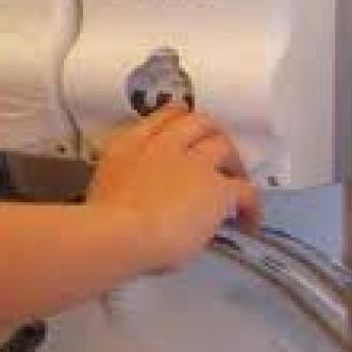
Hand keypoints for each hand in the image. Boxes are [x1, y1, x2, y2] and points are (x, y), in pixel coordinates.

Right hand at [88, 105, 260, 272]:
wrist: (119, 233)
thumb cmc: (101, 222)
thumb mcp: (105, 190)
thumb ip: (125, 183)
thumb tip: (140, 199)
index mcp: (128, 146)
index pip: (159, 118)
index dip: (177, 120)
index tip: (183, 133)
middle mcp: (162, 146)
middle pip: (197, 121)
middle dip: (210, 133)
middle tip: (216, 154)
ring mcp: (193, 163)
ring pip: (223, 145)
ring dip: (232, 162)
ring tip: (234, 182)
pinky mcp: (217, 188)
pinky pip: (245, 190)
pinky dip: (251, 205)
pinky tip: (248, 222)